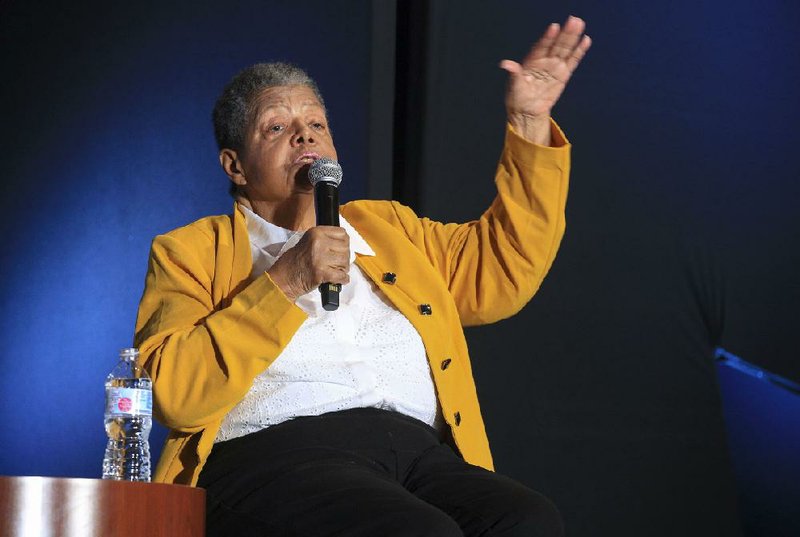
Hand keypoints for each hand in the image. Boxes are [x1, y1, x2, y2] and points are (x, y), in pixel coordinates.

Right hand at [268, 226, 349, 301]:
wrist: (284, 277)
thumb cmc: (296, 260)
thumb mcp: (309, 242)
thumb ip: (326, 240)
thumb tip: (345, 245)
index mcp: (316, 232)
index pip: (342, 234)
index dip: (344, 243)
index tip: (340, 250)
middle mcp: (319, 242)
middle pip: (346, 248)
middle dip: (344, 258)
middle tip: (337, 264)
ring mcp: (320, 257)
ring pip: (345, 262)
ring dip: (343, 269)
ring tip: (334, 271)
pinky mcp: (321, 272)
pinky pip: (341, 276)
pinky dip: (342, 279)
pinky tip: (337, 280)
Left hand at [499, 15, 590, 144]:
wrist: (527, 111)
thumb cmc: (517, 97)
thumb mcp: (514, 86)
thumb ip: (514, 74)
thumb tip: (505, 64)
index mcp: (532, 61)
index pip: (541, 46)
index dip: (547, 37)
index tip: (554, 27)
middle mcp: (544, 61)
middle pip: (556, 45)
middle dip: (564, 33)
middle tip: (573, 20)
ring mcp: (554, 67)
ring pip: (565, 50)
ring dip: (573, 37)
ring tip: (579, 24)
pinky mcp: (563, 75)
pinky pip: (572, 61)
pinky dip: (579, 51)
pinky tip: (585, 40)